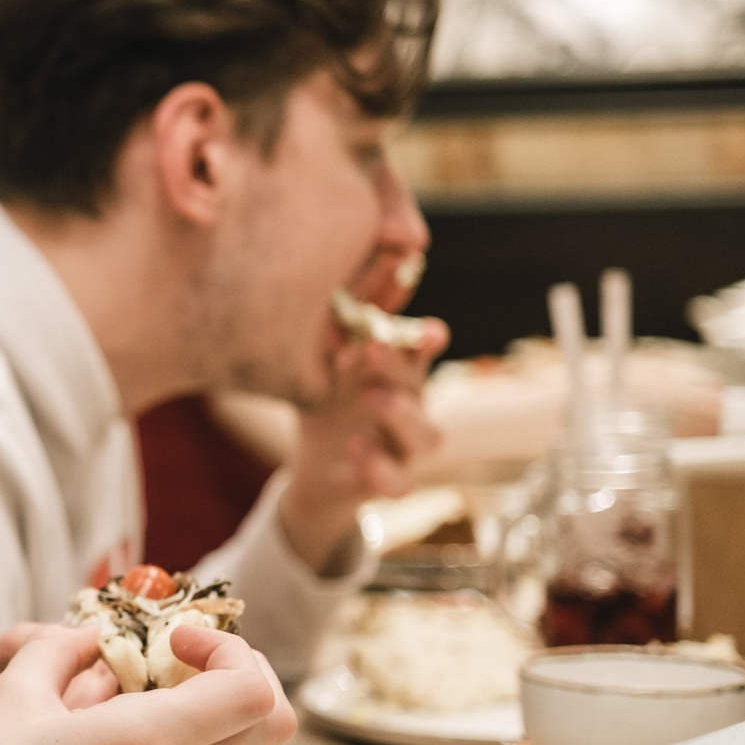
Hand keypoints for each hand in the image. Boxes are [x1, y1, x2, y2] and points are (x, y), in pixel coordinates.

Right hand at [0, 624, 291, 744]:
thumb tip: (85, 639)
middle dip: (240, 677)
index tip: (175, 638)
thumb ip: (56, 651)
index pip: (256, 691)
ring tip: (102, 696)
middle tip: (179, 658)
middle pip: (266, 729)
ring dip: (184, 711)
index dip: (232, 649)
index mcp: (150, 743)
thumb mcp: (8, 697)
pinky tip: (77, 744)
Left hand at [281, 320, 446, 571]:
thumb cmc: (330, 401)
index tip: (425, 327)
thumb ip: (346, 318)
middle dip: (399, 365)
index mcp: (398, 370)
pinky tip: (356, 451)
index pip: (422, 347)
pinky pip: (400, 482)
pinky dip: (380, 468)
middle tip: (371, 349)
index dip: (427, 336)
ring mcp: (405, 446)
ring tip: (371, 398)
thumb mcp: (326, 359)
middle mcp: (411, 405)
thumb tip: (364, 262)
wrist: (317, 467)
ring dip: (401, 414)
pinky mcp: (390, 482)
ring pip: (427, 435)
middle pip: (419, 384)